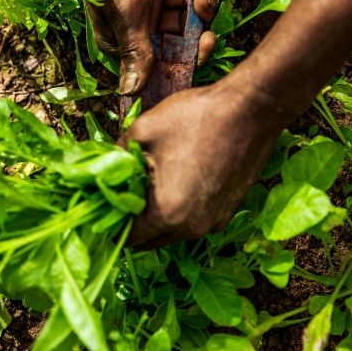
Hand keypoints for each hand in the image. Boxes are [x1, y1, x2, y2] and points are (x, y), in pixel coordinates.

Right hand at [80, 0, 224, 94]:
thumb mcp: (126, 12)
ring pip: (191, 9)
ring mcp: (154, 2)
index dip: (190, 54)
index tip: (210, 39)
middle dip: (198, 14)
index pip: (163, 60)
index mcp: (122, 40)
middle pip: (183, 34)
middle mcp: (139, 26)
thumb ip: (136, 52)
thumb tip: (130, 94)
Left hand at [118, 76, 284, 249]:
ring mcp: (214, 222)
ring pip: (172, 233)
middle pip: (150, 241)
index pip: (128, 238)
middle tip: (117, 198)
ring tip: (143, 187)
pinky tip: (171, 184)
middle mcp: (193, 227)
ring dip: (155, 218)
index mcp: (168, 213)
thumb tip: (104, 168)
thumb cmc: (195, 117)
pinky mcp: (228, 212)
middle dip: (131, 224)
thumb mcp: (142, 131)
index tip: (100, 207)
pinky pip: (193, 222)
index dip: (110, 224)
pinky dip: (178, 212)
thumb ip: (116, 156)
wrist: (251, 109)